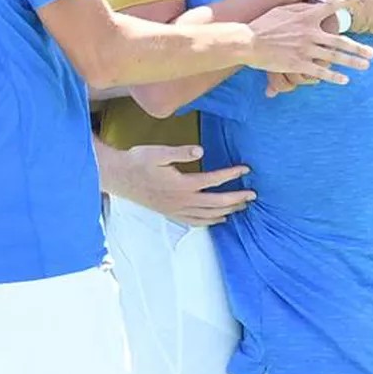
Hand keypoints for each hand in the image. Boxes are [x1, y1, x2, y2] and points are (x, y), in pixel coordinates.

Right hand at [106, 143, 253, 226]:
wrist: (118, 177)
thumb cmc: (137, 161)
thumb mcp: (157, 152)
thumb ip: (180, 152)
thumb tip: (200, 151)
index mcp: (182, 184)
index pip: (213, 180)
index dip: (231, 174)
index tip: (246, 169)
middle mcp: (182, 200)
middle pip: (216, 202)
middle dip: (237, 198)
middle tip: (253, 195)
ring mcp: (176, 209)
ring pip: (208, 215)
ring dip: (227, 211)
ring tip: (241, 207)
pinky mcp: (170, 213)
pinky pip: (195, 222)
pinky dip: (210, 222)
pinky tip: (219, 220)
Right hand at [244, 2, 372, 82]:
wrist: (248, 41)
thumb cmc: (263, 24)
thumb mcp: (283, 10)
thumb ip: (301, 9)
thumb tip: (315, 5)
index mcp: (306, 17)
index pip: (330, 6)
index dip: (346, 0)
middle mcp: (310, 33)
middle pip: (340, 41)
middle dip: (358, 48)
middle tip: (372, 53)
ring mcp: (305, 49)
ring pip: (335, 57)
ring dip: (352, 62)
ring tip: (365, 66)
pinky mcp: (298, 64)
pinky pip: (320, 71)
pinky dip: (334, 76)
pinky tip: (344, 80)